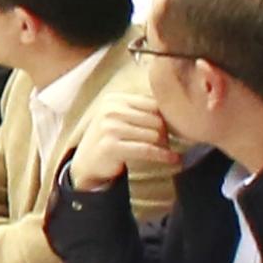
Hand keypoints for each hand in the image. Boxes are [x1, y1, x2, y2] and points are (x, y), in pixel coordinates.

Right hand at [68, 95, 183, 188]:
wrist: (86, 163)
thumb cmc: (109, 139)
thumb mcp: (119, 117)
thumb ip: (140, 109)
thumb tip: (175, 107)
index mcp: (114, 99)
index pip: (153, 103)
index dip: (166, 117)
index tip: (172, 128)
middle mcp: (110, 110)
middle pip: (156, 119)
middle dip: (166, 133)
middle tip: (167, 143)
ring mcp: (109, 128)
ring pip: (154, 134)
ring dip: (164, 145)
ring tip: (165, 151)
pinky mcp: (111, 146)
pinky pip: (147, 149)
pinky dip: (163, 155)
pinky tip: (173, 159)